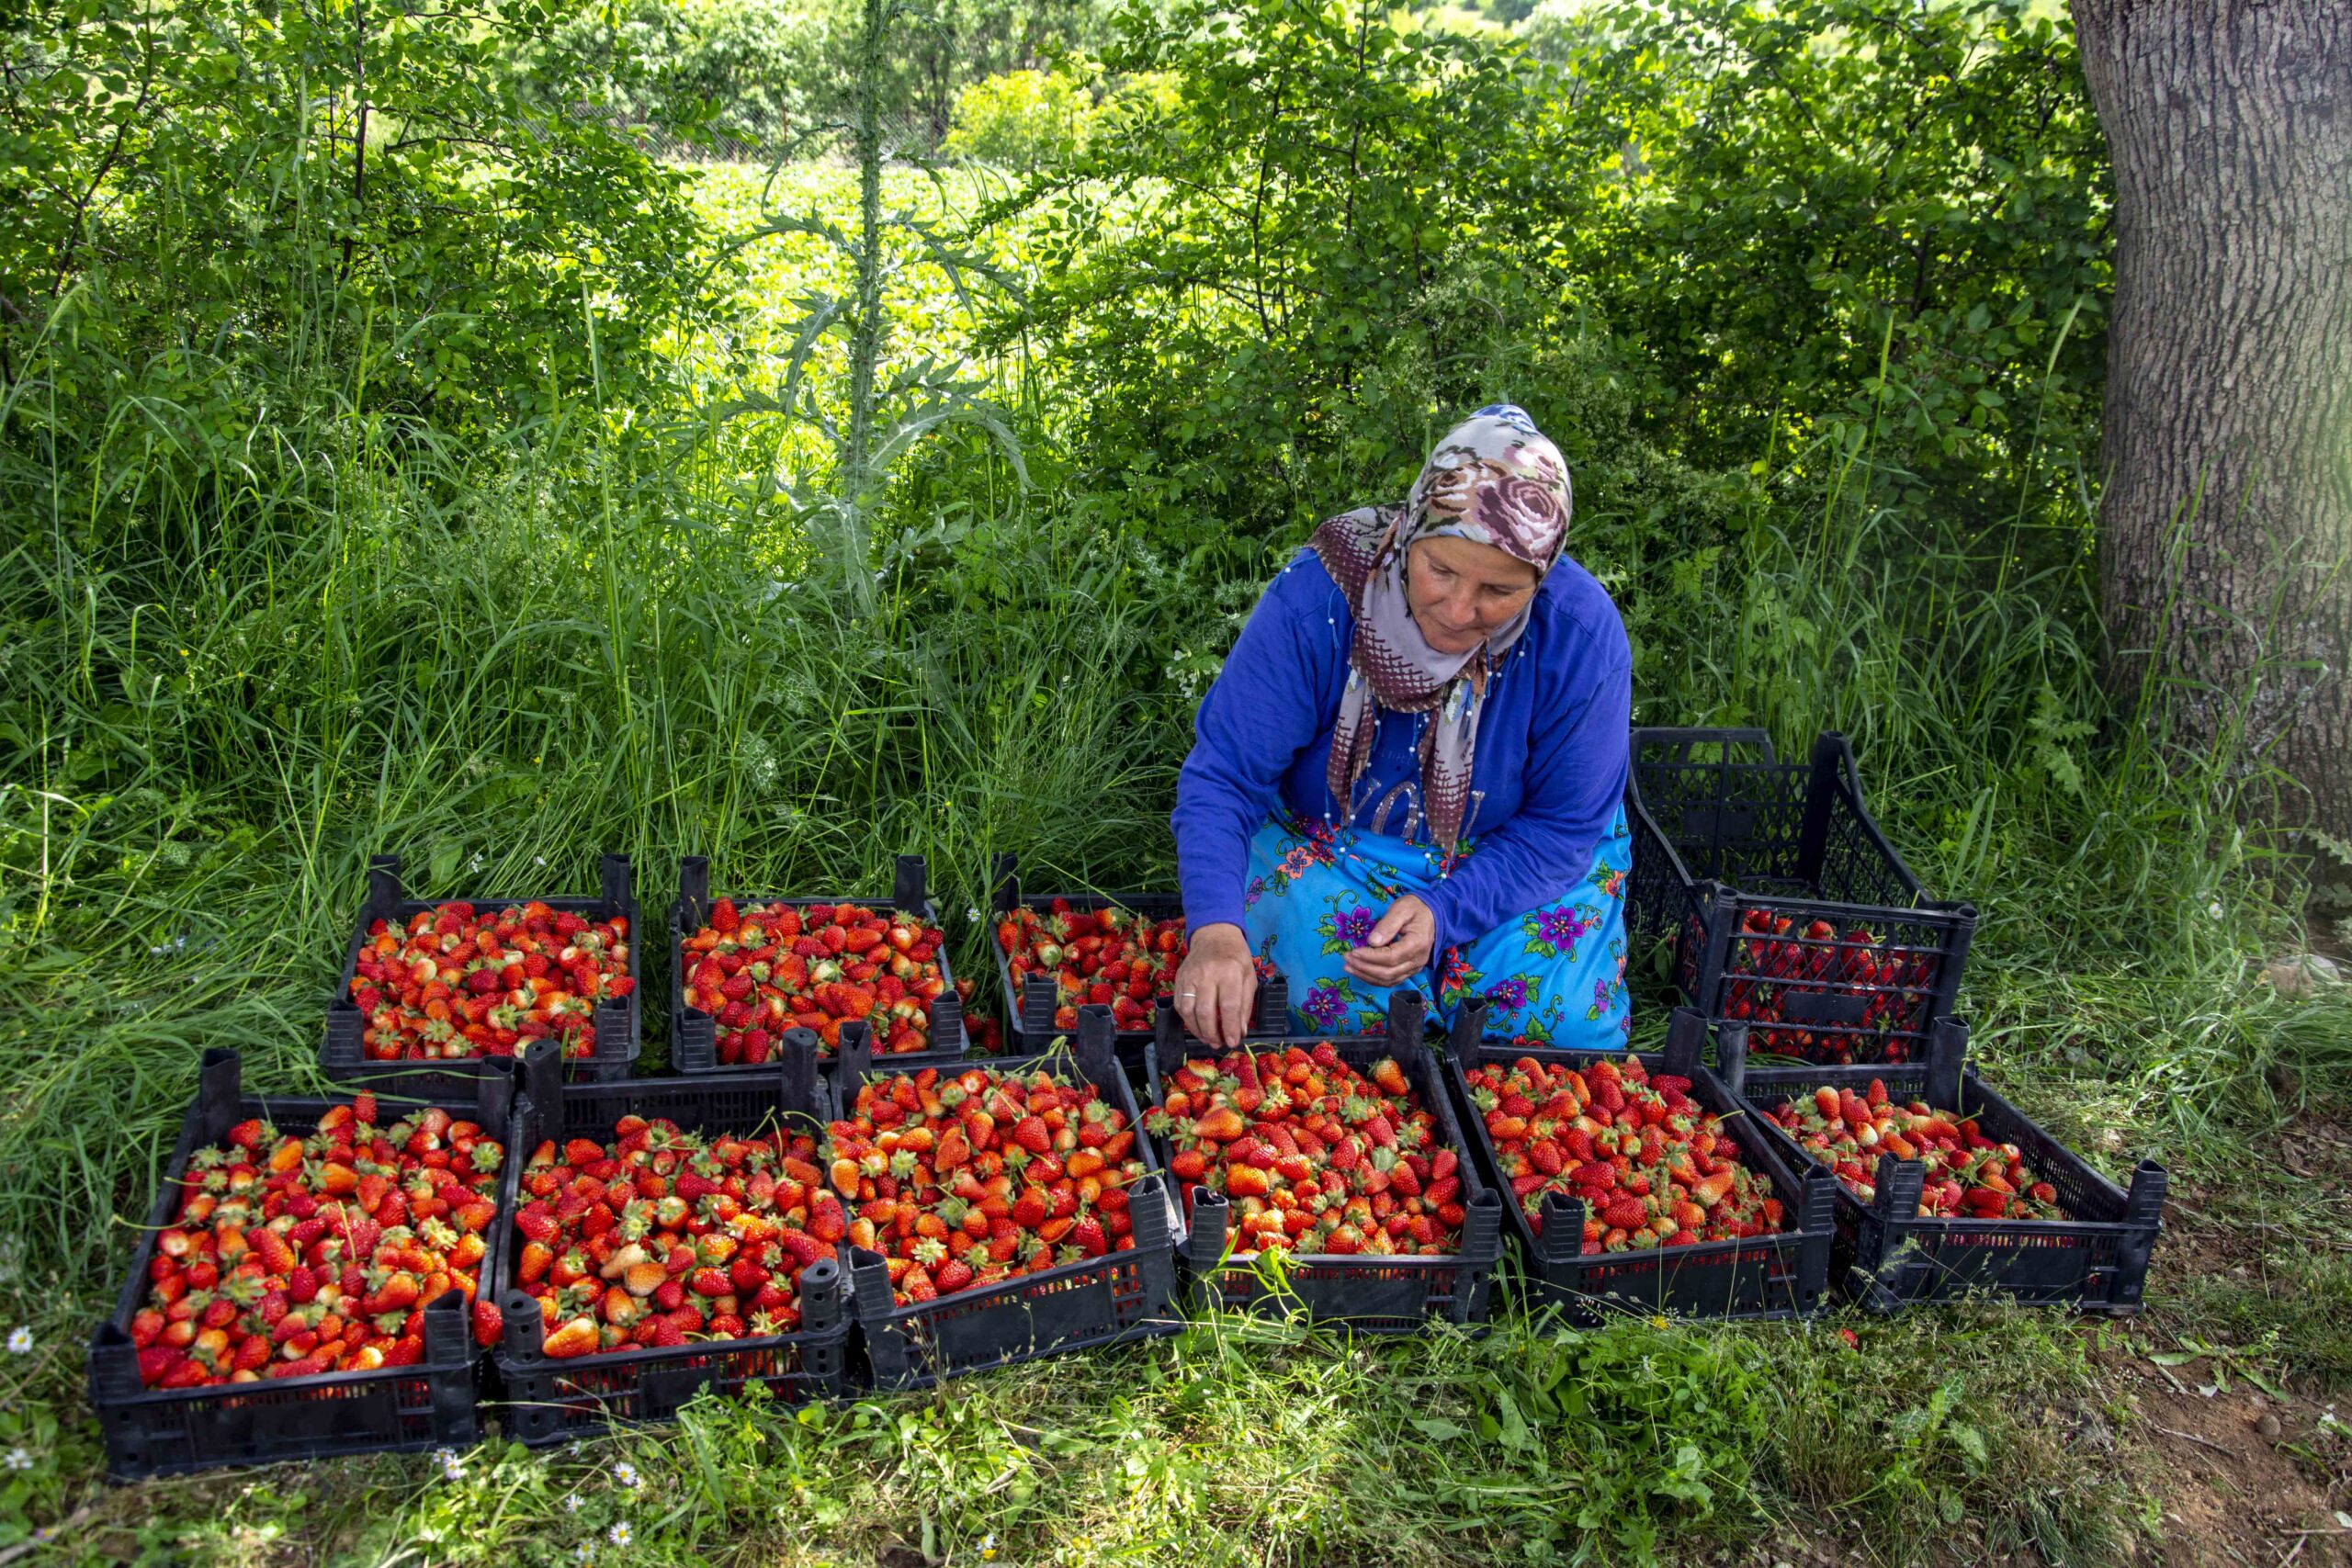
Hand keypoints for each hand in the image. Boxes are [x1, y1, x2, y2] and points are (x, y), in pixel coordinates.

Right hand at [1175, 923, 1258, 1049]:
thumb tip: (1240, 1031)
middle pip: (1205, 1011)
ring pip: (1188, 1011)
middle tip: (1219, 1043)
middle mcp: (1207, 974)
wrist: (1214, 935)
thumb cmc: (1235, 957)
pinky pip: (1180, 1005)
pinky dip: (1187, 1020)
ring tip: (1208, 1039)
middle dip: (1212, 1033)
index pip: (1229, 1006)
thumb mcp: (1249, 977)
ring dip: (1198, 1030)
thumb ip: (1245, 1005)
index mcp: (1229, 972)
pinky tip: (1197, 1026)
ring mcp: (1189, 976)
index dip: (1230, 1028)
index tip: (1232, 1042)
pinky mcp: (1179, 979)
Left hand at [1343, 894, 1435, 986]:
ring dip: (1366, 976)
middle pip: (1388, 973)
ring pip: (1388, 980)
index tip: (1353, 952)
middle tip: (1346, 959)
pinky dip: (1374, 979)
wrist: (1433, 915)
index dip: (1369, 957)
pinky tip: (1360, 971)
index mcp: (1417, 944)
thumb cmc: (1416, 909)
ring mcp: (1414, 968)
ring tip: (1348, 967)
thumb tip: (1372, 942)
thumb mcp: (1401, 909)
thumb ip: (1387, 924)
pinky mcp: (1409, 970)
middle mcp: (1417, 960)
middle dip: (1364, 968)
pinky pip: (1391, 980)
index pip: (1390, 957)